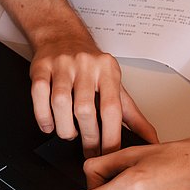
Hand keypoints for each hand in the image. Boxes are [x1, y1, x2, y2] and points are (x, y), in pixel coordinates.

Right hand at [28, 35, 157, 156]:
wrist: (63, 36)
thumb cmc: (92, 66)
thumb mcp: (116, 87)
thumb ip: (133, 116)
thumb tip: (151, 141)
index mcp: (109, 71)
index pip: (111, 109)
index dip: (110, 136)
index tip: (109, 154)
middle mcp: (86, 66)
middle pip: (85, 109)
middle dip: (88, 137)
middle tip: (89, 151)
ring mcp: (62, 65)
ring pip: (60, 103)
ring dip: (65, 128)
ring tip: (70, 134)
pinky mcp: (41, 67)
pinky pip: (38, 95)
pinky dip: (43, 117)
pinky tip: (50, 125)